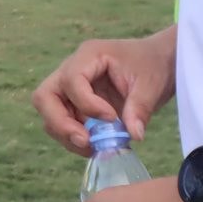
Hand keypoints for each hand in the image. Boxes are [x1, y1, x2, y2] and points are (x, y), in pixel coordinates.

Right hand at [30, 30, 175, 154]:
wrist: (158, 63)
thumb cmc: (153, 65)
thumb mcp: (152, 85)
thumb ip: (140, 108)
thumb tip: (134, 135)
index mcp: (89, 55)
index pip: (71, 80)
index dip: (86, 103)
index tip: (112, 118)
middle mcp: (71, 69)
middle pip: (44, 96)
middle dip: (60, 123)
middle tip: (86, 141)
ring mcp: (70, 88)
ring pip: (49, 113)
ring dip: (66, 134)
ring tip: (93, 147)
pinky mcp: (75, 105)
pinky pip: (63, 124)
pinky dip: (74, 138)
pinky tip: (96, 146)